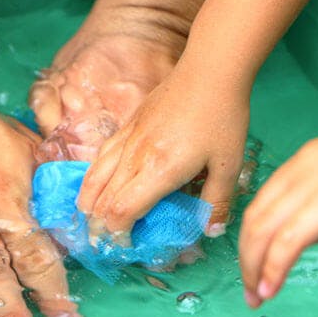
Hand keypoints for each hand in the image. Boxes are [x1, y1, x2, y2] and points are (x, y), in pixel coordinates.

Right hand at [76, 60, 250, 242]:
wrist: (210, 71)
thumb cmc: (222, 118)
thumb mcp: (229, 165)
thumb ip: (217, 202)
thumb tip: (211, 231)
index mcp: (159, 170)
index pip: (122, 211)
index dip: (118, 233)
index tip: (126, 245)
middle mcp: (135, 156)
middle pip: (103, 198)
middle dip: (99, 224)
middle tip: (104, 241)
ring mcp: (128, 138)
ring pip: (95, 176)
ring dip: (89, 201)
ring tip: (88, 217)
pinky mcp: (128, 125)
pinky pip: (102, 155)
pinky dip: (93, 176)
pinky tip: (95, 182)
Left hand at [239, 124, 317, 307]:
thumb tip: (306, 232)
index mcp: (307, 158)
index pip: (263, 200)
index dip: (252, 236)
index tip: (252, 263)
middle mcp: (303, 165)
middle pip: (256, 216)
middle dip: (247, 256)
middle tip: (248, 288)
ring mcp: (315, 182)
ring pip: (264, 229)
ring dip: (255, 268)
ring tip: (256, 296)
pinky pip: (288, 241)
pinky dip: (274, 268)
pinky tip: (271, 288)